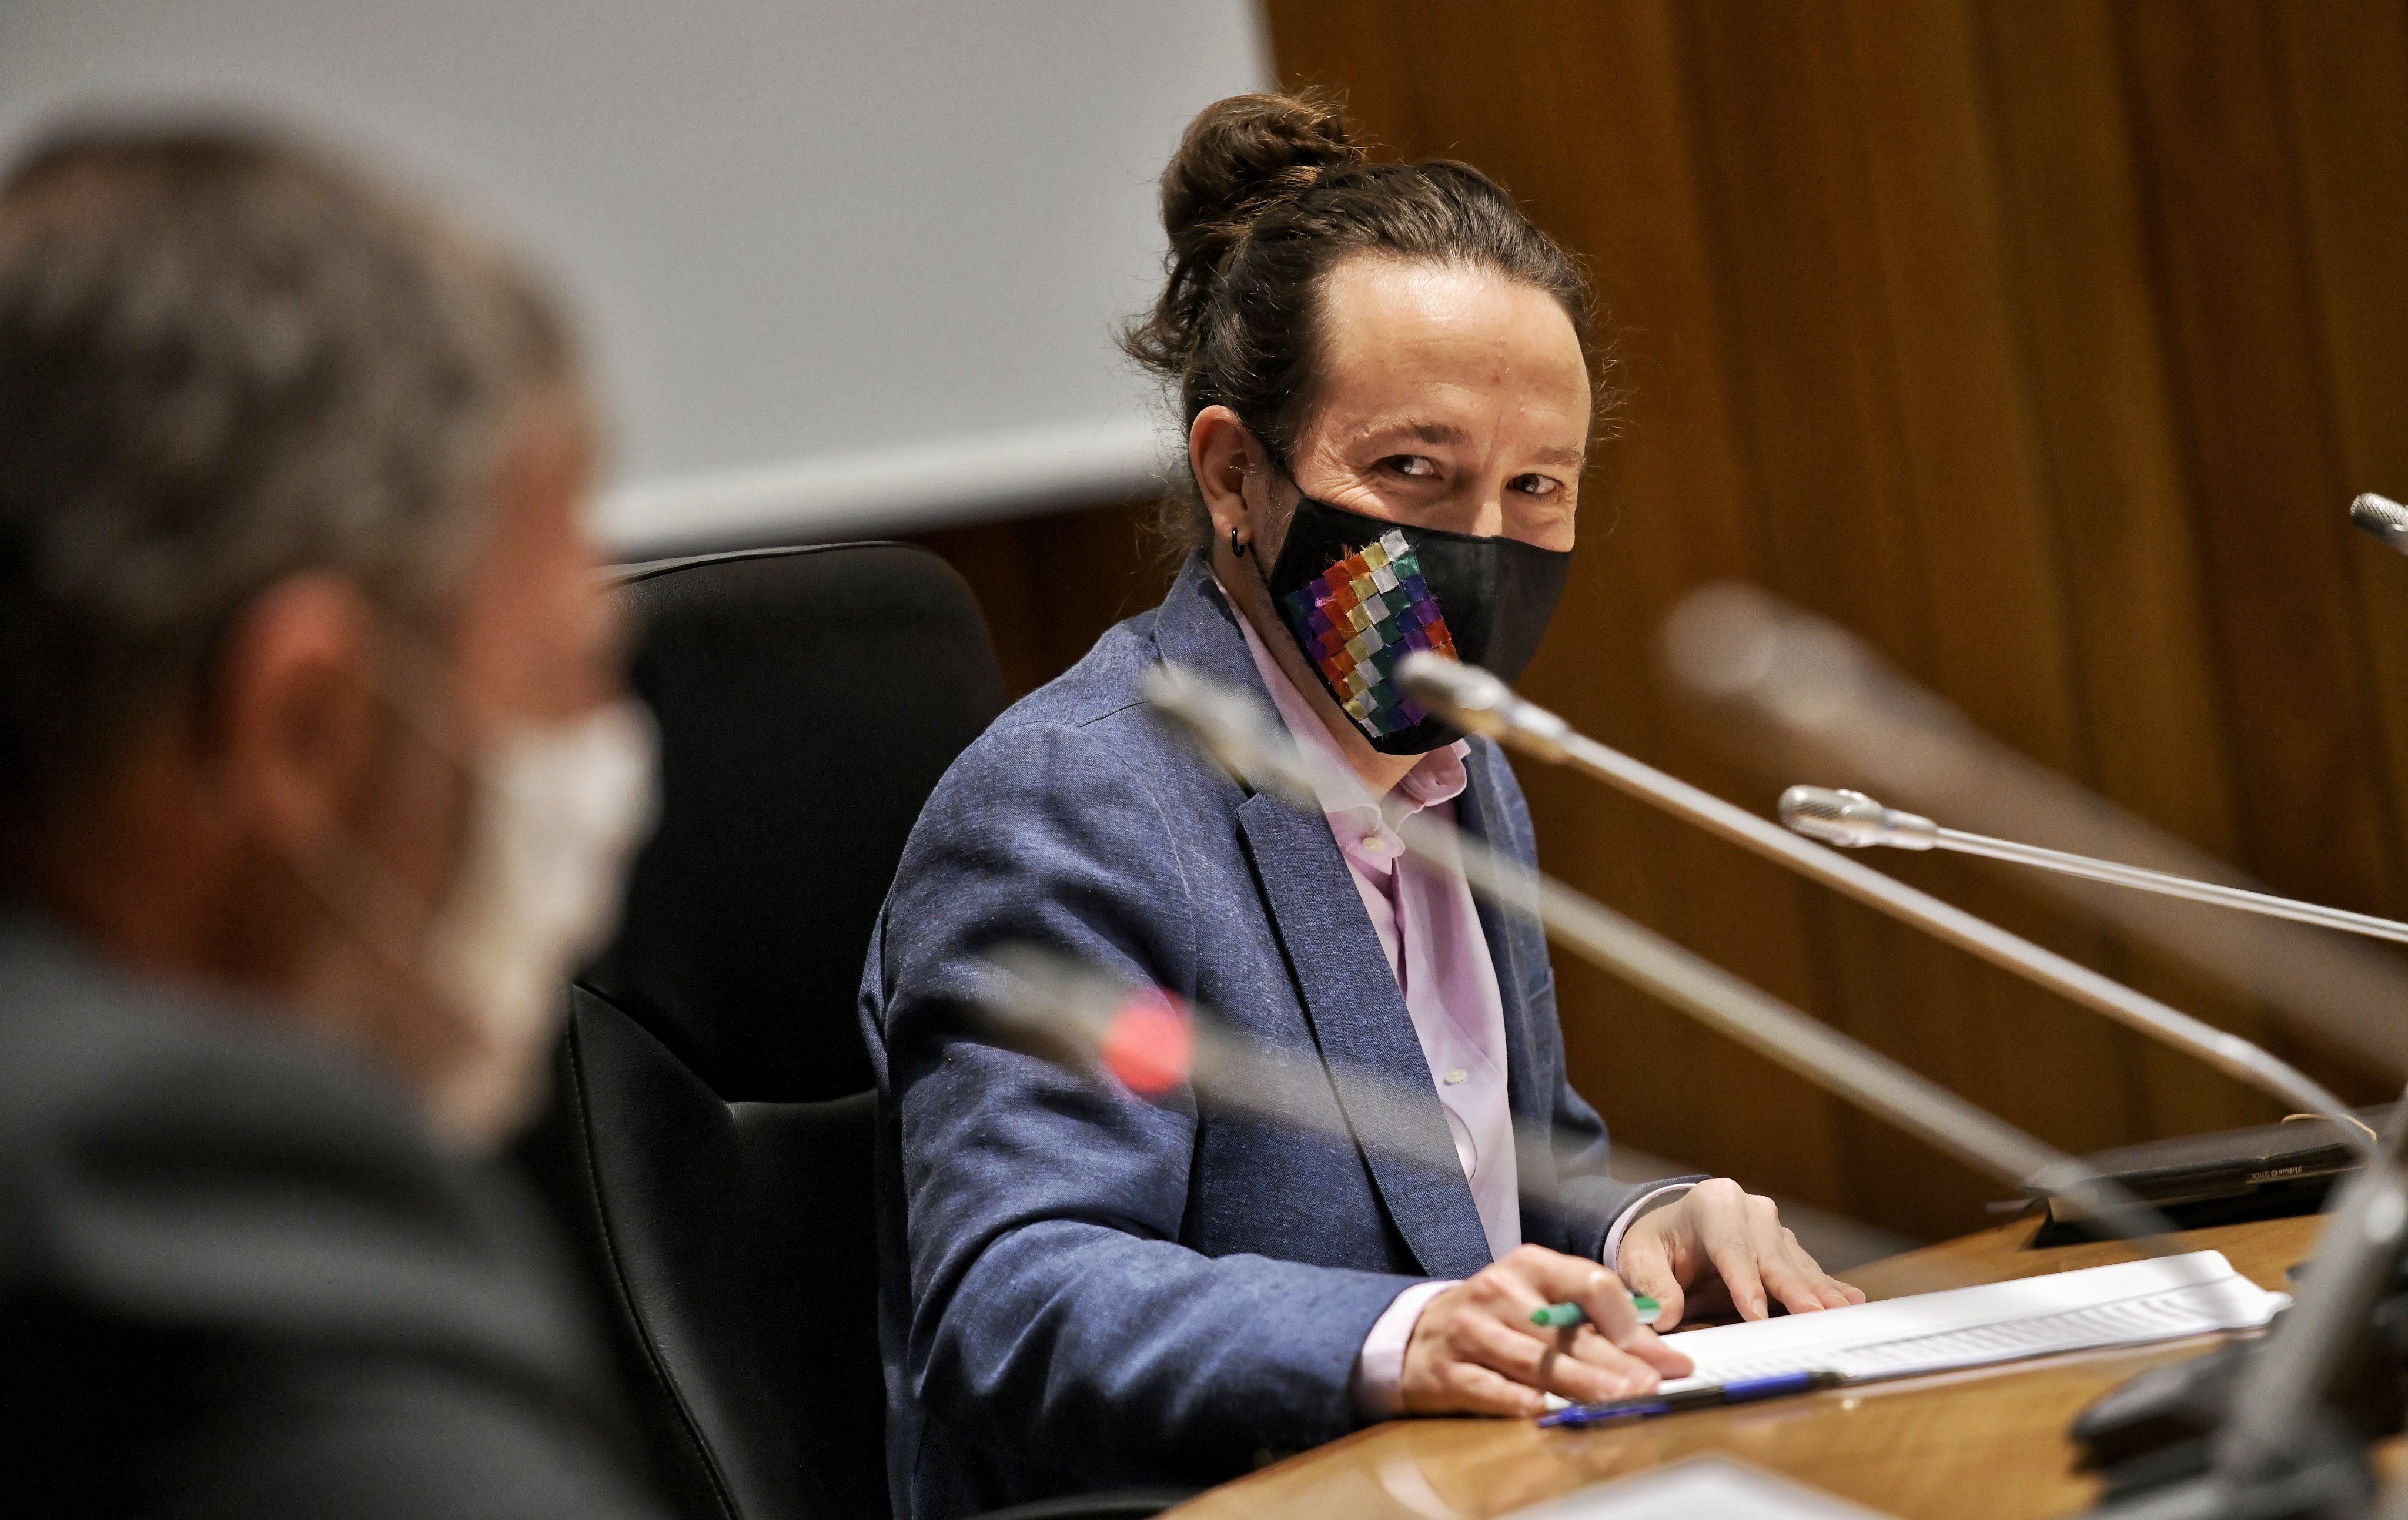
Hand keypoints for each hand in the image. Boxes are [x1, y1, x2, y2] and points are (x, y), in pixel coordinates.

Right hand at [1399, 1244, 1692, 1416]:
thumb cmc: (1498, 1318)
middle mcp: (1500, 1291)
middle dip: (1613, 1361)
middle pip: (1566, 1331)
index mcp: (1531, 1265)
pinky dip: (1516, 1399)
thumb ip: (1600, 1326)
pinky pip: (1487, 1386)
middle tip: (1649, 1386)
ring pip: (1534, 1360)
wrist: (1417, 1334)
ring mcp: (1471, 1330)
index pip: (1588, 1282)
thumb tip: (1666, 1359)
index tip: (1654, 1353)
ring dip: (1579, 1382)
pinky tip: (1543, 1409)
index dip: (1624, 1318)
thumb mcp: (1544, 1303)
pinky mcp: (1447, 1369)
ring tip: (1617, 1400)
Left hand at [1615, 1178, 1865, 1329]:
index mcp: (1712, 1203)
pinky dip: (1829, 1288)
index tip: (1754, 1312)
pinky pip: (1810, 1270)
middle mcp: (1749, 1209)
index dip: (1743, 1282)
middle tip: (1812, 1315)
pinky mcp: (1787, 1248)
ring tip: (1840, 1313)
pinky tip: (1851, 1301)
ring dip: (1819, 1291)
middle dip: (1792, 1288)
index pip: (1730, 1247)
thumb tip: (1664, 1315)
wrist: (1672, 1233)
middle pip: (1772, 1256)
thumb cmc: (1657, 1246)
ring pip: (1797, 1264)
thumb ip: (1652, 1285)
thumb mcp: (1639, 1259)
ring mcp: (1773, 1228)